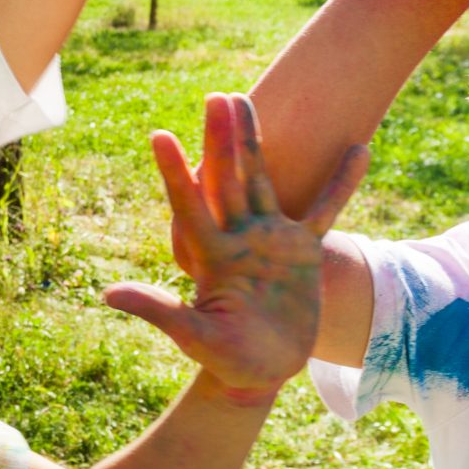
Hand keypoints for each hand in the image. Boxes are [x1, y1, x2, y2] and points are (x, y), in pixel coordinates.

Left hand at [107, 94, 367, 403]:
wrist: (259, 372)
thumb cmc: (224, 358)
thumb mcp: (192, 336)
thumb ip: (158, 311)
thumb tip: (109, 295)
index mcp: (210, 255)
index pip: (189, 205)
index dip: (176, 172)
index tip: (159, 135)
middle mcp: (238, 238)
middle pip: (227, 178)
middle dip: (220, 138)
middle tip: (215, 96)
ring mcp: (270, 240)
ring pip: (263, 178)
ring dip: (255, 140)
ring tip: (247, 99)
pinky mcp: (303, 251)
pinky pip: (327, 209)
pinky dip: (342, 181)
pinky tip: (360, 147)